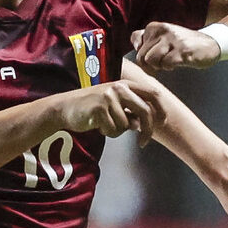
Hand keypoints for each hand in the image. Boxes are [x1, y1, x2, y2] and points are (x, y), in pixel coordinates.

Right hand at [49, 81, 167, 145]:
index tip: (162, 123)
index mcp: (125, 85)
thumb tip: (141, 124)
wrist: (65, 107)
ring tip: (105, 124)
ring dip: (117, 131)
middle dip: (147, 129)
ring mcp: (109, 97)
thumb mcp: (114, 105)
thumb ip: (130, 111)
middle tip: (143, 143)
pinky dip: (107, 133)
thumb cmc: (91, 108)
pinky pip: (113, 130)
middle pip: (145, 111)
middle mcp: (119, 88)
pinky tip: (97, 125)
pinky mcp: (99, 109)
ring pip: (127, 124)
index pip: (153, 94)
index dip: (161, 109)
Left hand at [130, 21, 227, 71]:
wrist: (211, 43)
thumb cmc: (183, 44)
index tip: (153, 56)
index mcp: (155, 26)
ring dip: (159, 66)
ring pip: (151, 60)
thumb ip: (144, 38)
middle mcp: (162, 30)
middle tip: (163, 63)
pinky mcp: (182, 50)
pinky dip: (170, 67)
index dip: (142, 55)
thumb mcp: (162, 37)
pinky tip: (178, 63)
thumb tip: (135, 45)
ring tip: (169, 62)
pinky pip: (166, 64)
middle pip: (141, 56)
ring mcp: (173, 39)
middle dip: (150, 65)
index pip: (136, 44)